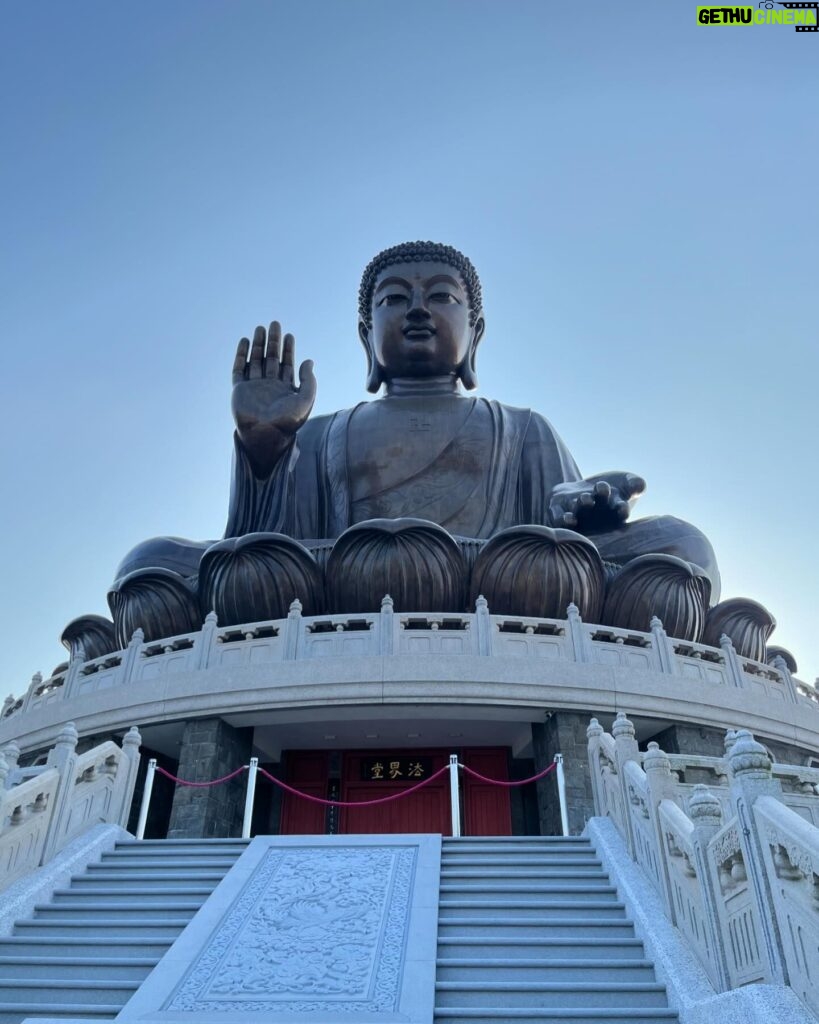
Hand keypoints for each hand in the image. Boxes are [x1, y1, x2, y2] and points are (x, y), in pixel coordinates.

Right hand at [231, 321, 316, 476]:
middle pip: (271, 358)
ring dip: (258, 344)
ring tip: (260, 328)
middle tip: (275, 324)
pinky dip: (241, 355)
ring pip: (256, 360)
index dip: (288, 349)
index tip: (289, 335)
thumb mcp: (306, 399)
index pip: (287, 364)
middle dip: (273, 342)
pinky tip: (245, 342)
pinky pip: (239, 369)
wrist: (266, 435)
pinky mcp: (240, 390)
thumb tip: (309, 360)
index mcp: (285, 389)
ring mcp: (254, 387)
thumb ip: (309, 380)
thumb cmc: (288, 421)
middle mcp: (269, 386)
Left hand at [548, 472, 645, 530]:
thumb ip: (635, 484)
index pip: (620, 513)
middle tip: (597, 494)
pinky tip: (566, 517)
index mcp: (613, 513)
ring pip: (576, 517)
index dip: (622, 511)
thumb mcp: (626, 482)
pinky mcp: (558, 512)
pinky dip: (561, 519)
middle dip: (597, 503)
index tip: (622, 508)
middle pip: (595, 513)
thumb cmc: (612, 487)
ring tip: (584, 499)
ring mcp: (576, 516)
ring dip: (580, 509)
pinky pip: (558, 519)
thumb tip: (639, 485)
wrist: (585, 490)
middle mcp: (594, 518)